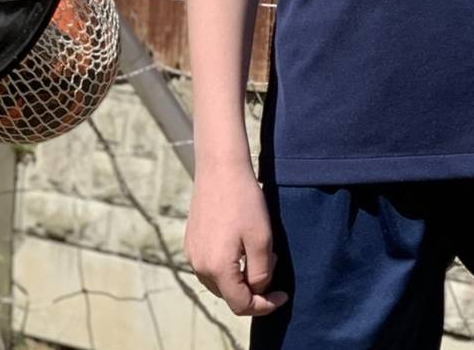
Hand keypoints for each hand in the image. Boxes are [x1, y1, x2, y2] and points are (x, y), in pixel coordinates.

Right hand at [185, 161, 288, 317]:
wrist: (220, 168)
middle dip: (254, 287)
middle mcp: (200, 266)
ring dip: (242, 276)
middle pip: (230, 294)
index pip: (241, 304)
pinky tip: (242, 243)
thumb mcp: (262, 239)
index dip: (264, 305)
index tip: (282, 295)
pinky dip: (230, 265)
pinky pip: (212, 266)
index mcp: (217, 269)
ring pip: (220, 281)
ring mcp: (192, 255)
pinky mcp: (191, 243)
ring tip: (259, 250)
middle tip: (273, 261)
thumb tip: (258, 289)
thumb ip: (261, 272)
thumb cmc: (245, 201)